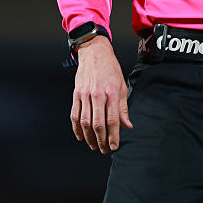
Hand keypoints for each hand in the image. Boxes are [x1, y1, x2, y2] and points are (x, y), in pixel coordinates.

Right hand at [70, 35, 132, 153]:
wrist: (95, 53)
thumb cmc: (110, 69)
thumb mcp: (122, 85)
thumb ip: (123, 107)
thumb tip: (127, 125)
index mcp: (112, 92)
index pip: (113, 119)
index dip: (113, 135)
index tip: (114, 146)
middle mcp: (98, 94)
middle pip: (98, 123)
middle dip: (101, 140)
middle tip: (104, 150)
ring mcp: (85, 95)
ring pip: (85, 122)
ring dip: (89, 137)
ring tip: (94, 146)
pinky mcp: (76, 94)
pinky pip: (74, 115)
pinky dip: (76, 128)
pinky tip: (80, 136)